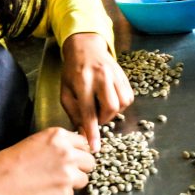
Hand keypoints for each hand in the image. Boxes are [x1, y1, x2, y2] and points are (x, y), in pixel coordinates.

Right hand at [0, 127, 94, 194]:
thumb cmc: (9, 164)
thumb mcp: (35, 142)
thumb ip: (58, 144)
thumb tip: (78, 149)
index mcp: (58, 137)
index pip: (85, 143)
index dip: (79, 152)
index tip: (74, 158)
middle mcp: (67, 155)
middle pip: (90, 162)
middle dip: (80, 168)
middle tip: (63, 172)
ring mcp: (67, 177)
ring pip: (83, 181)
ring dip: (71, 183)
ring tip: (49, 183)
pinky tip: (41, 193)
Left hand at [60, 32, 133, 151]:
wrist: (86, 47)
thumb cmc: (72, 72)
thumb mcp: (65, 91)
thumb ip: (74, 113)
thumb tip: (83, 133)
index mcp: (82, 81)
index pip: (88, 111)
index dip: (92, 131)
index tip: (94, 147)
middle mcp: (101, 77)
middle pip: (110, 108)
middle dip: (105, 119)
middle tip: (96, 117)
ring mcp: (115, 74)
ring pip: (122, 103)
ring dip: (114, 112)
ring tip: (103, 106)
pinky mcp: (124, 75)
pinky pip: (129, 97)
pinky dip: (121, 104)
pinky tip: (111, 100)